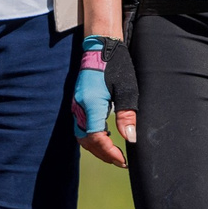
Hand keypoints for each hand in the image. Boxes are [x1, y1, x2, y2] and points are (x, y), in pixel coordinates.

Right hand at [73, 36, 140, 168]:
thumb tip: (130, 139)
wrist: (101, 46)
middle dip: (103, 154)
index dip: (109, 153)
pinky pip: (81, 126)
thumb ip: (127, 116)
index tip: (123, 161)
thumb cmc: (116, 65)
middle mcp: (79, 107)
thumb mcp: (126, 90)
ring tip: (113, 153)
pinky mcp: (78, 102)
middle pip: (87, 141)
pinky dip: (91, 137)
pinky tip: (105, 136)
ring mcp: (76, 105)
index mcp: (91, 104)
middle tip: (121, 162)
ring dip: (97, 147)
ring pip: (82, 135)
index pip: (96, 138)